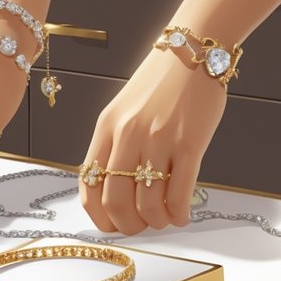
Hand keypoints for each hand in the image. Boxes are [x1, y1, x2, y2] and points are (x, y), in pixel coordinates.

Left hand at [80, 49, 224, 233]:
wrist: (192, 53)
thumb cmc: (158, 85)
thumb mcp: (121, 112)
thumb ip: (113, 145)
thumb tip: (111, 187)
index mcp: (105, 130)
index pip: (89, 184)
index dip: (98, 214)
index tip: (111, 224)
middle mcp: (127, 136)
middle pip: (116, 200)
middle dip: (128, 224)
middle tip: (141, 227)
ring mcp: (158, 140)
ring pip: (148, 202)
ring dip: (157, 221)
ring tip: (164, 220)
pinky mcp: (189, 142)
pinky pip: (180, 191)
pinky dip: (179, 212)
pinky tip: (182, 215)